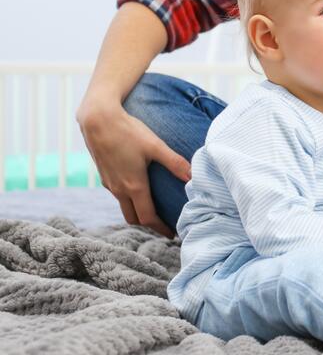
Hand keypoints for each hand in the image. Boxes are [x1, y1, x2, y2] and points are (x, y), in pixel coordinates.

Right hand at [77, 99, 189, 237]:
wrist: (97, 120)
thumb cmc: (128, 131)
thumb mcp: (155, 146)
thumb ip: (175, 162)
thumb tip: (193, 176)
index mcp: (134, 186)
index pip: (148, 217)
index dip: (161, 228)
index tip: (172, 234)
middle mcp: (119, 189)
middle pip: (134, 218)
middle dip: (149, 225)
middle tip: (164, 226)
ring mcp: (109, 183)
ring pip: (124, 207)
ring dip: (137, 213)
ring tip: (154, 211)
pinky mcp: (104, 175)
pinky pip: (117, 196)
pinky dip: (129, 201)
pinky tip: (138, 191)